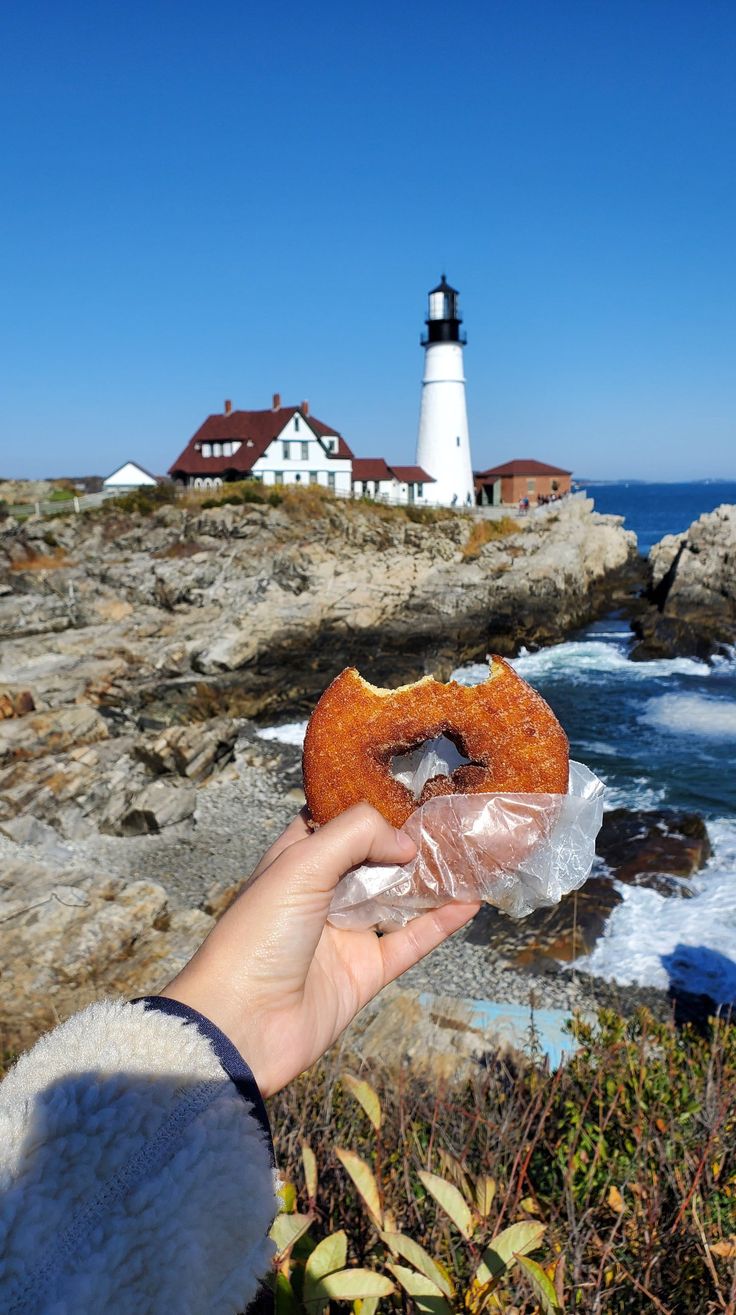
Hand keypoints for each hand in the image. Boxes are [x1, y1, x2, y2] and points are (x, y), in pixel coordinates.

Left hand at [160, 803, 479, 1095]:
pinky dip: (440, 923)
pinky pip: (411, 942)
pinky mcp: (365, 973)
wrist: (242, 1025)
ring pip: (398, 898)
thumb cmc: (257, 937)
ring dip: (432, 879)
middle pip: (374, 858)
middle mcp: (320, 893)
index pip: (335, 822)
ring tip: (471, 854)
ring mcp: (344, 934)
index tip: (410, 786)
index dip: (369, 805)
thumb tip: (405, 841)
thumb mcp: (299, 866)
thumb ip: (355, 836)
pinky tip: (469, 901)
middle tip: (453, 818)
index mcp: (294, 862)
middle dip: (409, 839)